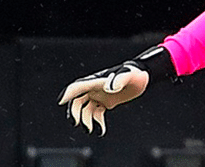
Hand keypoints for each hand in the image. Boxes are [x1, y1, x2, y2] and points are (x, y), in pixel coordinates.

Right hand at [57, 45, 174, 135]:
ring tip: (92, 129)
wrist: (143, 77)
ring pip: (85, 109)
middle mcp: (95, 88)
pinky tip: (101, 129)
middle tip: (77, 123)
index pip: (78, 87)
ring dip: (85, 120)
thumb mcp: (129, 75)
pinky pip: (95, 113)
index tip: (61, 101)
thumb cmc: (135, 74)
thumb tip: (110, 87)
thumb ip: (120, 79)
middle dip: (75, 112)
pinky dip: (96, 122)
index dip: (68, 93)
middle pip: (77, 100)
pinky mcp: (106, 102)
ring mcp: (100, 95)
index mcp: (97, 81)